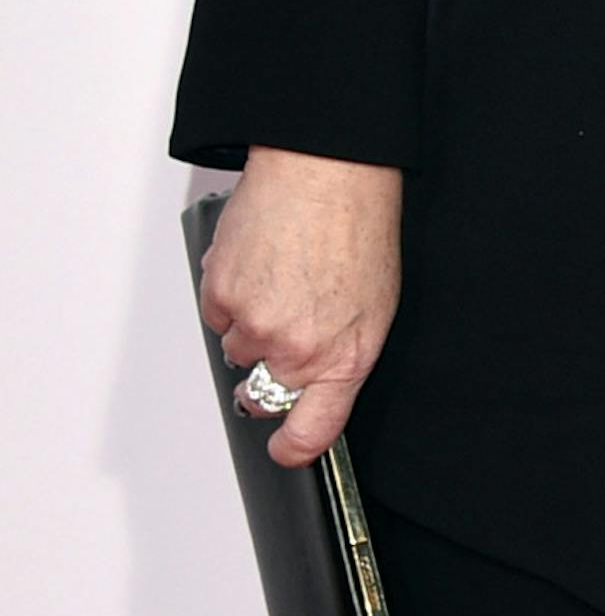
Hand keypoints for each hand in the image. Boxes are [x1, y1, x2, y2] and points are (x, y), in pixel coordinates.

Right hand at [199, 146, 403, 468]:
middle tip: (283, 325)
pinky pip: (217, 312)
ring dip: (251, 321)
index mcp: (345, 356)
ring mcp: (256, 326)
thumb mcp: (376, 301)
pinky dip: (231, 291)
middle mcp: (298, 351)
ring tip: (282, 273)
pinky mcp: (221, 296)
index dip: (293, 447)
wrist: (329, 168)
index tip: (286, 446)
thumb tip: (320, 379)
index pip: (311, 433)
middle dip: (266, 374)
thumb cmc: (359, 224)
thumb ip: (343, 350)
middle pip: (261, 395)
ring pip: (237, 348)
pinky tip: (261, 258)